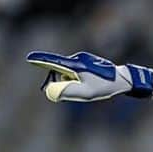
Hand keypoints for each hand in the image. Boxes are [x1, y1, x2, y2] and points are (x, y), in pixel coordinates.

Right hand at [25, 51, 152, 101]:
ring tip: (86, 87)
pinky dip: (75, 79)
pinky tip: (88, 85)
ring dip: (69, 81)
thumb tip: (49, 91)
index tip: (29, 58)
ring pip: (66, 72)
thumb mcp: (86, 93)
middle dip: (58, 82)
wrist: (123, 79)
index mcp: (76, 65)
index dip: (41, 61)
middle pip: (58, 70)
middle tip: (64, 92)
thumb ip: (66, 92)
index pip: (54, 62)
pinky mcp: (85, 62)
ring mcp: (81, 59)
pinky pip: (73, 72)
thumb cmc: (105, 86)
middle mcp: (77, 59)